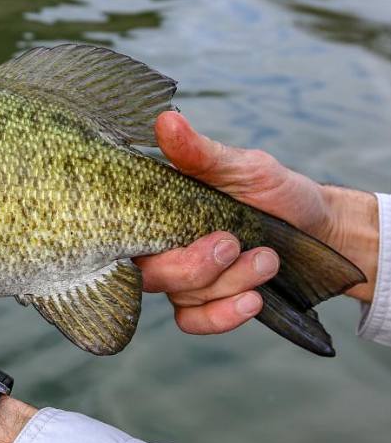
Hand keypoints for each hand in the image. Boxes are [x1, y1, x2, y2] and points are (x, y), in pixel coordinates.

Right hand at [134, 112, 378, 334]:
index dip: (142, 240)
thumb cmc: (274, 191)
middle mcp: (161, 245)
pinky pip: (192, 322)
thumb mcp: (243, 166)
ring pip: (181, 296)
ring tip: (267, 259)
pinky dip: (222, 315)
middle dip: (195, 266)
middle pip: (150, 274)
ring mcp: (180, 278)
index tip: (188, 229)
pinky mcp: (202, 304)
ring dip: (229, 282)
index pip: (125, 231)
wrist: (318, 229)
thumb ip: (200, 153)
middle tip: (233, 242)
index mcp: (159, 211)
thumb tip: (165, 121)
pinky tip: (252, 300)